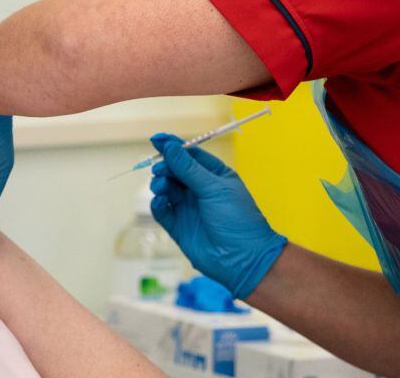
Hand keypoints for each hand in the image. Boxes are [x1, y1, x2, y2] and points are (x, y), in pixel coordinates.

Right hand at [149, 133, 286, 298]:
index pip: (189, 155)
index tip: (156, 139)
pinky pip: (162, 210)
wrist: (243, 259)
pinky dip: (158, 204)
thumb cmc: (237, 220)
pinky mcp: (178, 226)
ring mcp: (188, 208)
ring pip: (165, 188)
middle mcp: (199, 190)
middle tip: (160, 170)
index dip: (173, 147)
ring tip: (162, 188)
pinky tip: (161, 202)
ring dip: (160, 184)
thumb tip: (169, 146)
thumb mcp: (214, 188)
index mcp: (214, 176)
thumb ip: (188, 168)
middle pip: (174, 170)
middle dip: (165, 167)